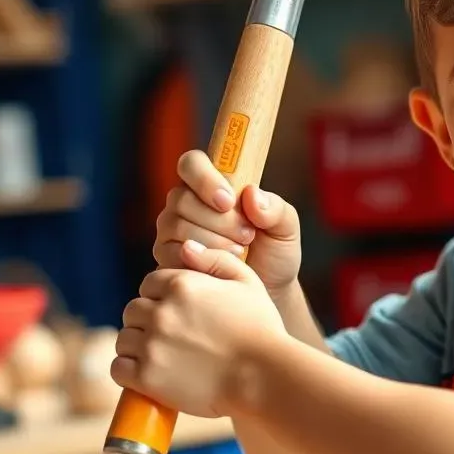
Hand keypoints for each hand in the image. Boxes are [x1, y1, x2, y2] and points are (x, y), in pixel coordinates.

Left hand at [112, 240, 286, 417]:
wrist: (264, 375)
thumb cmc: (261, 328)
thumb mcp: (247, 281)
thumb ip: (215, 259)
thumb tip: (185, 246)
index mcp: (182, 284)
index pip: (149, 284)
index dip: (162, 297)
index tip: (177, 312)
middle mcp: (161, 311)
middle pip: (133, 310)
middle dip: (148, 320)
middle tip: (171, 335)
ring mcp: (152, 345)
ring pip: (124, 339)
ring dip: (138, 345)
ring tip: (162, 355)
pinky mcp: (147, 377)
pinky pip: (118, 368)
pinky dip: (129, 370)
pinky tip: (149, 372)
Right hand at [154, 150, 302, 296]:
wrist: (268, 290)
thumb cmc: (275, 252)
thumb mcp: (286, 227)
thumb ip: (275, 208)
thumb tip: (251, 195)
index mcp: (213, 184)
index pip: (191, 163)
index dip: (205, 178)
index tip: (228, 201)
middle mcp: (186, 203)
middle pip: (181, 197)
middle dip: (218, 220)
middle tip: (247, 235)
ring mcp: (172, 230)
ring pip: (175, 225)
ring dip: (212, 241)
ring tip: (239, 252)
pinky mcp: (167, 257)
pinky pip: (170, 253)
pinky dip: (199, 260)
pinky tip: (220, 267)